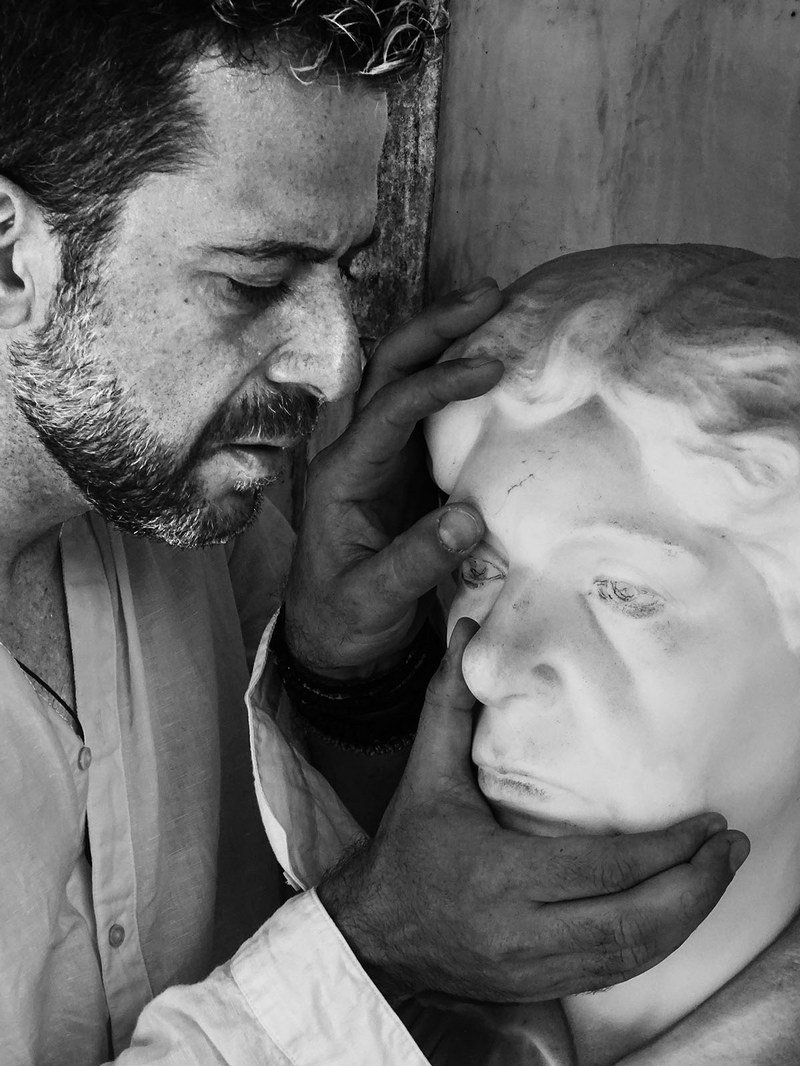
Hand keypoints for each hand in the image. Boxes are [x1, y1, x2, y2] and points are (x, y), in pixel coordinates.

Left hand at [283, 277, 504, 675]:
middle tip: (492, 295)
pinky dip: (459, 381)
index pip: (390, 409)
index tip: (490, 369)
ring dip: (445, 339)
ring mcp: (384, 460)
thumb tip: (469, 518)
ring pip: (407, 380)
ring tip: (496, 307)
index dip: (438, 384)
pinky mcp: (408, 474)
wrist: (334, 642)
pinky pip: (431, 413)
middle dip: (435, 326)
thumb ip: (414, 562)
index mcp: (342, 476)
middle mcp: (359, 454)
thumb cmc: (344, 621)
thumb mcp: (372, 601)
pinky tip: (495, 366)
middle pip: (388, 369)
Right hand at [317, 619, 748, 1001]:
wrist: (373, 930)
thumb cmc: (407, 845)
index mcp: (500, 875)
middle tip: (729, 849)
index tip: (707, 823)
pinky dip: (654, 945)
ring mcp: (533, 969)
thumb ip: (449, 702)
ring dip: (685, 920)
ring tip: (718, 876)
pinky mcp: (538, 988)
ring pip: (631, 958)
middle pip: (632, 923)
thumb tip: (465, 631)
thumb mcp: (427, 771)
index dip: (666, 850)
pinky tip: (676, 914)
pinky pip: (613, 975)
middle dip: (694, 889)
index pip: (604, 868)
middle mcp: (522, 931)